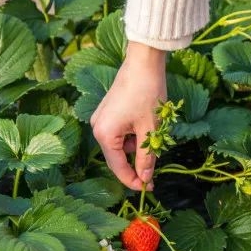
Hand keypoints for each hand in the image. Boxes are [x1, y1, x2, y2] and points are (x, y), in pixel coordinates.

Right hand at [91, 42, 166, 190]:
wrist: (143, 62)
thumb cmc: (147, 93)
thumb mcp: (151, 129)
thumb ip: (147, 157)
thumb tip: (146, 179)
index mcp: (104, 134)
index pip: (118, 167)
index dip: (134, 180)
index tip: (149, 188)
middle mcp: (97, 128)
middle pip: (116, 158)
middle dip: (135, 164)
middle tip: (154, 172)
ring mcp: (100, 119)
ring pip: (120, 145)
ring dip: (136, 147)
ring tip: (154, 134)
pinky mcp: (107, 112)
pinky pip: (119, 133)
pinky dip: (133, 136)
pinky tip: (146, 125)